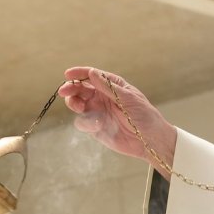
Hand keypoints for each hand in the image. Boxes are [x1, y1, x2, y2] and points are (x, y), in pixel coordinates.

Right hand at [59, 66, 176, 174]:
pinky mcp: (95, 127)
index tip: (68, 74)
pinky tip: (98, 125)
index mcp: (111, 85)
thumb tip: (91, 73)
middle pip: (80, 89)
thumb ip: (108, 87)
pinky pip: (83, 122)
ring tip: (79, 107)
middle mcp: (102, 96)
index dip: (78, 73)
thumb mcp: (128, 98)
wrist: (150, 141)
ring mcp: (98, 111)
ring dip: (74, 104)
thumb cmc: (144, 115)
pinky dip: (86, 123)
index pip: (92, 75)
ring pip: (77, 104)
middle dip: (71, 89)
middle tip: (64, 91)